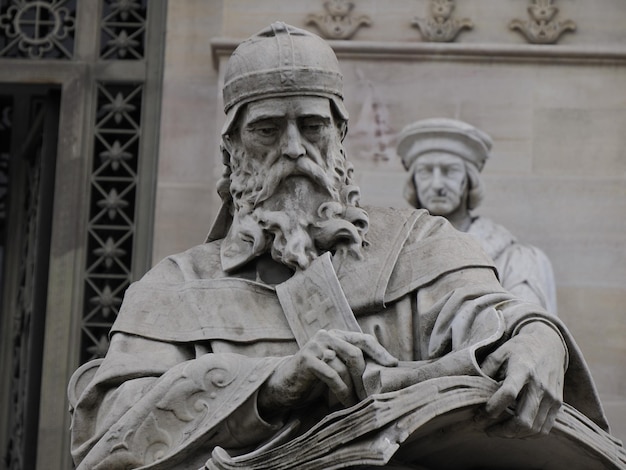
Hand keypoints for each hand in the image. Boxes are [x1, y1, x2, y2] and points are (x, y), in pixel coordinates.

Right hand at [258, 329, 397, 413]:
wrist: (284, 385)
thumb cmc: (314, 378)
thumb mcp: (336, 367)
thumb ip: (352, 363)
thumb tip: (383, 371)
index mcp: (336, 335)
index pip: (363, 339)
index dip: (379, 352)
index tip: (393, 365)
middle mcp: (326, 336)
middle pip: (355, 353)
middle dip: (365, 376)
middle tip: (372, 394)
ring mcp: (315, 345)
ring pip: (344, 366)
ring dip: (354, 388)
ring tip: (359, 402)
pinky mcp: (307, 359)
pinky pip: (332, 375)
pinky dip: (342, 391)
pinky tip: (347, 402)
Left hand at [480, 321, 565, 437]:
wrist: (549, 344)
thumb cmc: (519, 349)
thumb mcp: (499, 352)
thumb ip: (486, 370)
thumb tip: (474, 391)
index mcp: (522, 369)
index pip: (508, 394)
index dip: (492, 408)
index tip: (478, 415)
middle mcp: (539, 385)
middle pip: (523, 419)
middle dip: (502, 430)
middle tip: (486, 429)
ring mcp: (551, 396)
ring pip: (533, 428)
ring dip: (513, 435)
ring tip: (498, 431)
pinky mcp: (558, 404)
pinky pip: (544, 428)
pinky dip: (528, 435)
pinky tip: (515, 431)